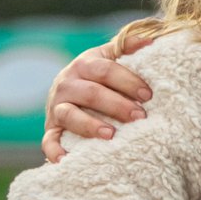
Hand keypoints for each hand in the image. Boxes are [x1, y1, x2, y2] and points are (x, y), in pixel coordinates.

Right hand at [42, 36, 153, 161]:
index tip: (149, 95)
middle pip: (91, 93)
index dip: (127, 81)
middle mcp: (66, 84)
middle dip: (116, 105)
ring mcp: (56, 107)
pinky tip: (67, 160)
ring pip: (69, 115)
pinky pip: (49, 141)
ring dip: (89, 125)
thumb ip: (128, 47)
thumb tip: (151, 39)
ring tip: (111, 135)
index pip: (105, 70)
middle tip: (140, 117)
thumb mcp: (111, 57)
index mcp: (84, 64)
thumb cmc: (101, 76)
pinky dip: (55, 150)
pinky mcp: (51, 129)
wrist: (70, 90)